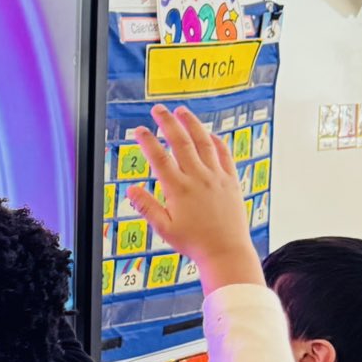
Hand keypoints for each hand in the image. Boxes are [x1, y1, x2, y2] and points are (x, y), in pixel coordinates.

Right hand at [129, 105, 261, 297]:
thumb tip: (131, 189)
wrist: (226, 251)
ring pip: (203, 142)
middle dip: (167, 122)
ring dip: (191, 124)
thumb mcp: (164, 229)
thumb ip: (146, 206)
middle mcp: (198, 178)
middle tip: (157, 109)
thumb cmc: (194, 242)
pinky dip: (216, 140)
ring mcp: (216, 177)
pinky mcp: (231, 180)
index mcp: (178, 189)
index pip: (159, 158)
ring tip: (181, 110)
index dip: (147, 141)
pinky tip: (209, 133)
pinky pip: (224, 154)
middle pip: (181, 142)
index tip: (139, 130)